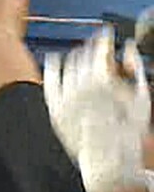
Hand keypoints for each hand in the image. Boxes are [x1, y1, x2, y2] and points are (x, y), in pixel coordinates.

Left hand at [44, 26, 150, 191]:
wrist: (107, 159)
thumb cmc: (129, 131)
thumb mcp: (143, 98)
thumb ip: (136, 68)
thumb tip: (128, 47)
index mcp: (104, 80)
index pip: (101, 47)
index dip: (105, 37)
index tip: (107, 32)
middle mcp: (80, 85)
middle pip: (84, 54)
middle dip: (93, 46)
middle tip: (99, 45)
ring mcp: (65, 97)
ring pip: (67, 63)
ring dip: (76, 54)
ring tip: (84, 55)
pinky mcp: (54, 107)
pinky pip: (49, 79)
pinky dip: (52, 65)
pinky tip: (55, 59)